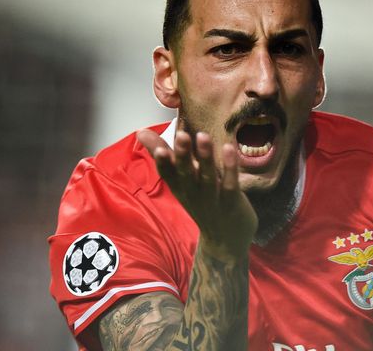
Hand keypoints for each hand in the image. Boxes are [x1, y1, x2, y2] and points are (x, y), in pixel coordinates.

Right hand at [137, 129, 257, 259]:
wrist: (224, 240)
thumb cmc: (200, 201)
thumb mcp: (179, 180)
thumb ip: (162, 154)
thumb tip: (140, 132)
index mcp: (178, 186)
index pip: (166, 172)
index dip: (160, 159)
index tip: (151, 141)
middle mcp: (193, 193)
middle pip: (185, 174)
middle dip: (182, 155)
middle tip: (181, 135)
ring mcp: (212, 199)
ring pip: (208, 177)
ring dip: (205, 158)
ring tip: (203, 136)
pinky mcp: (232, 201)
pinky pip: (231, 184)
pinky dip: (230, 167)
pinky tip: (229, 148)